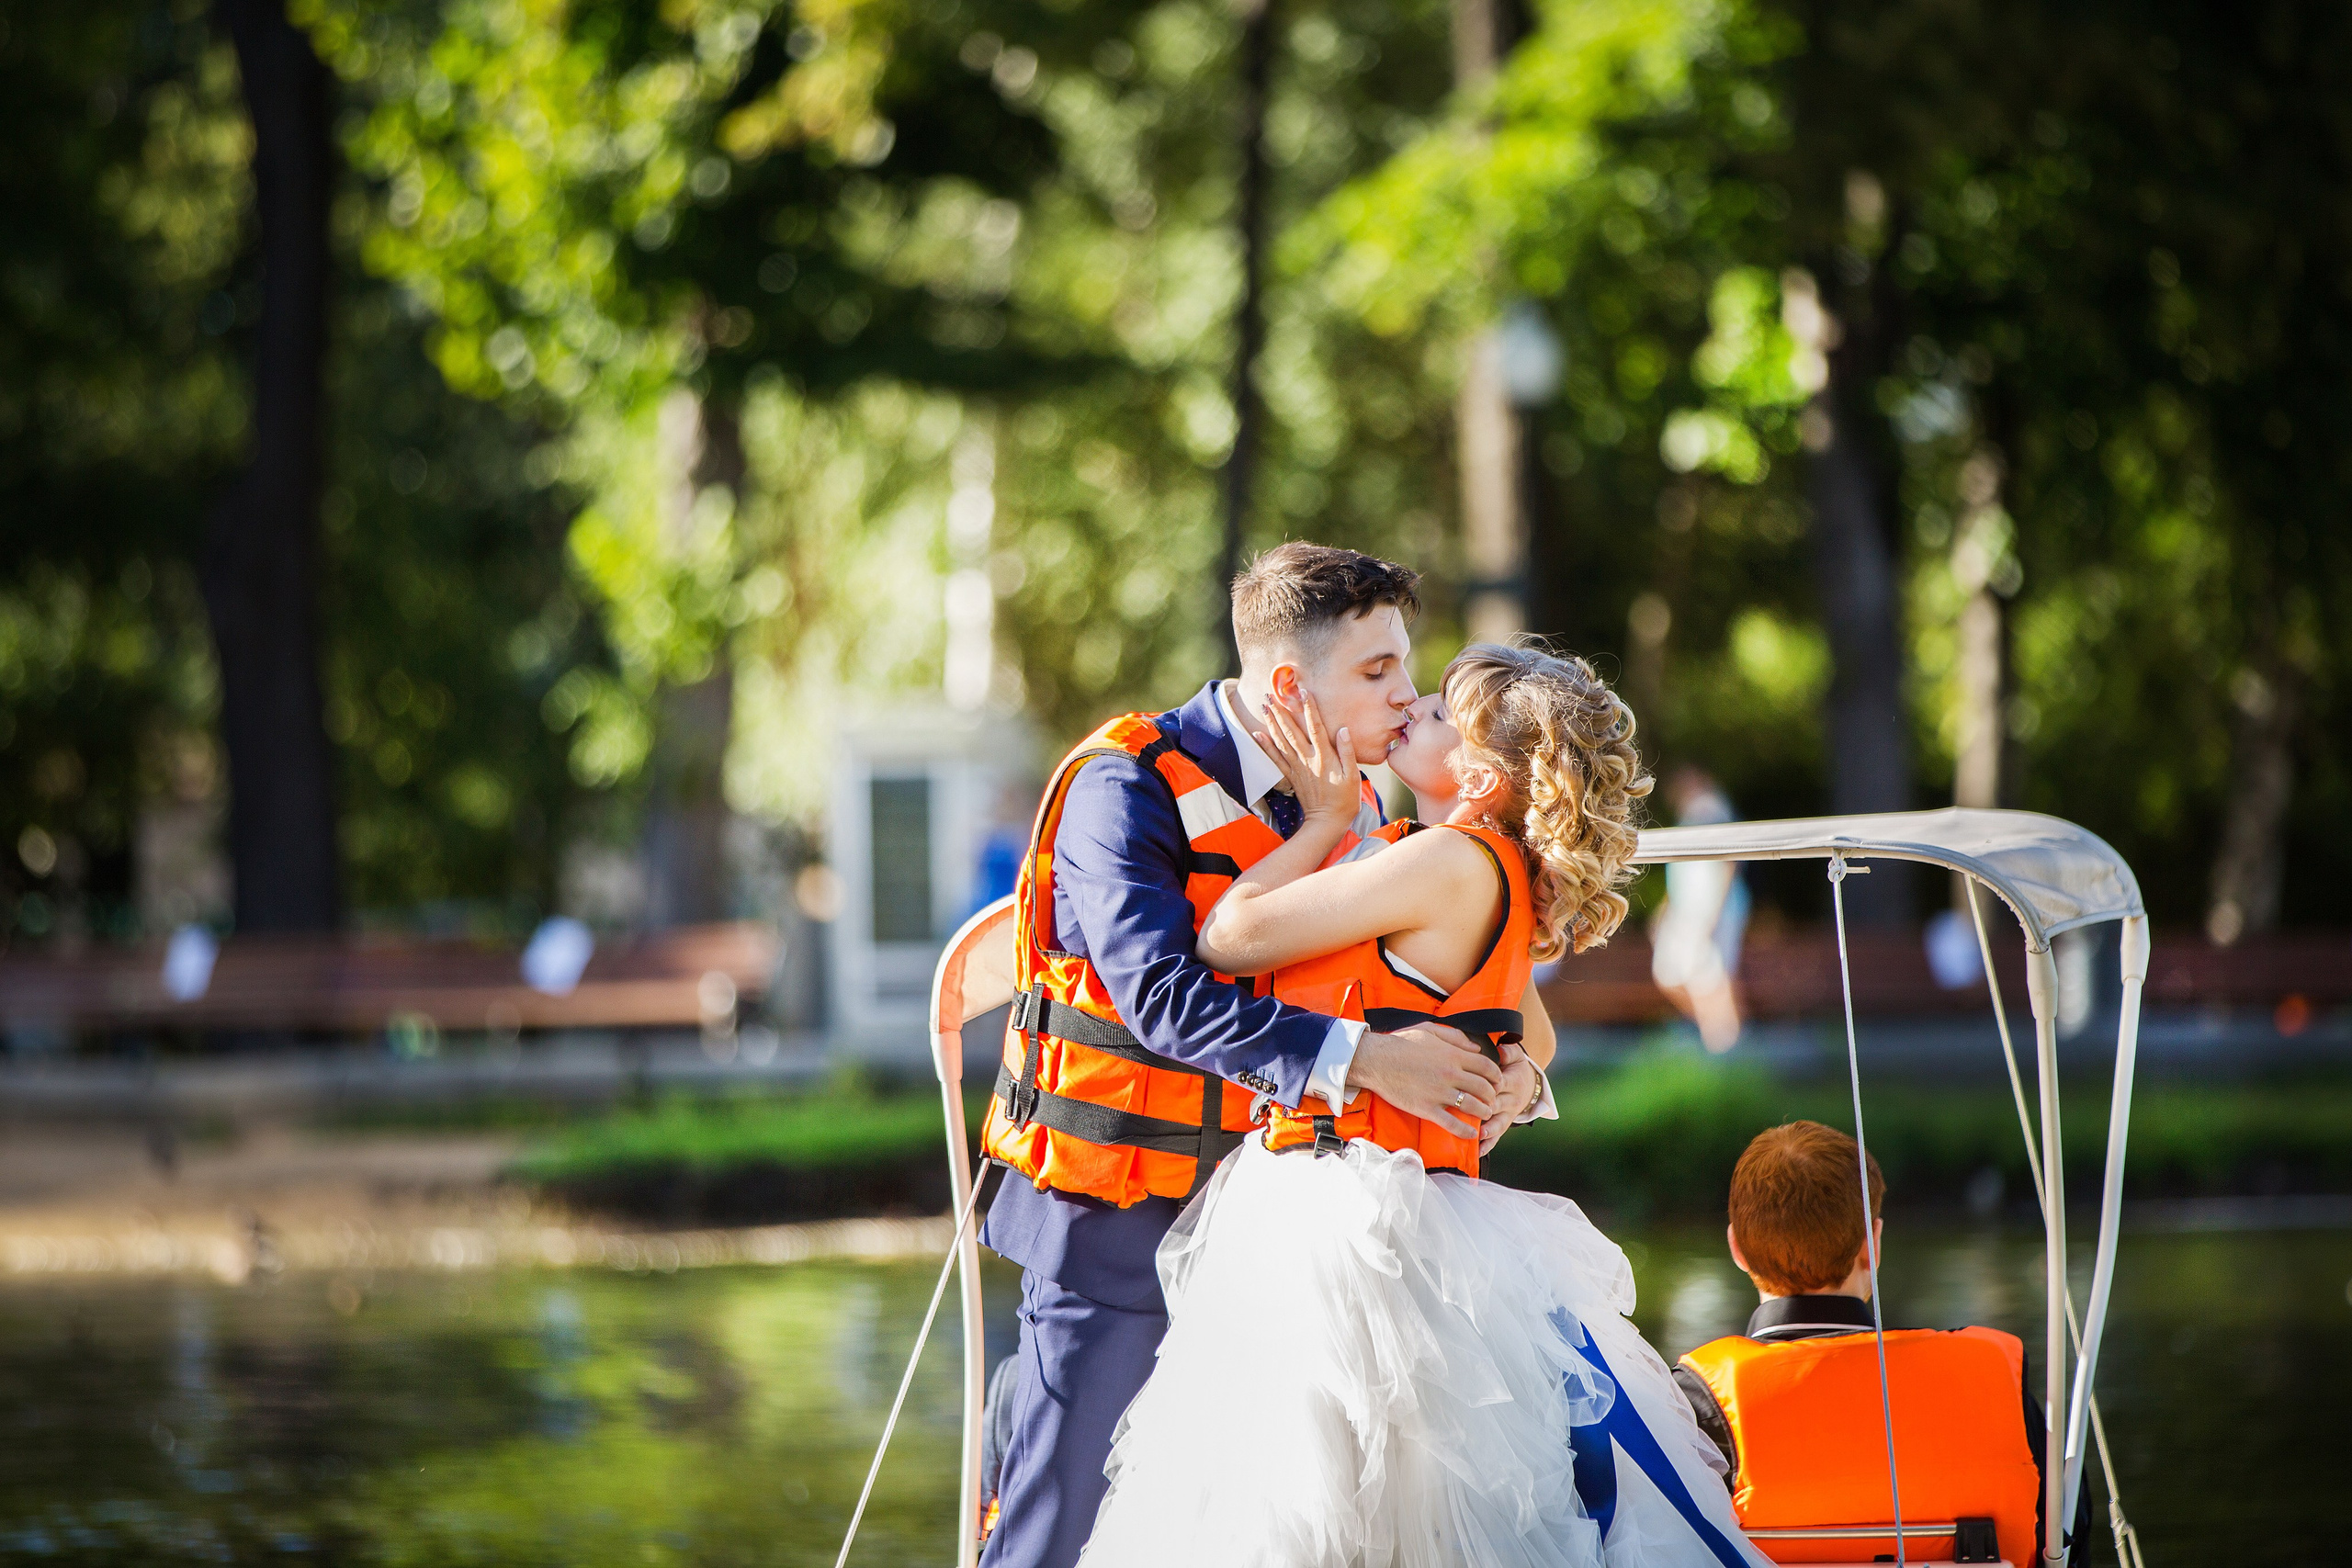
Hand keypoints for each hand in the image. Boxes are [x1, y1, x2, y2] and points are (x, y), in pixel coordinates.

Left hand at [1258, 690, 1356, 825]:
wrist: (1327, 822)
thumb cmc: (1344, 800)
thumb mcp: (1353, 776)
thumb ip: (1348, 752)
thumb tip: (1343, 730)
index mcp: (1325, 757)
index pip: (1316, 726)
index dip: (1309, 708)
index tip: (1303, 691)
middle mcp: (1308, 759)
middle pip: (1292, 730)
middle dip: (1281, 710)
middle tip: (1271, 693)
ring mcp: (1297, 767)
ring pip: (1281, 740)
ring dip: (1272, 722)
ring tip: (1263, 706)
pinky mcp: (1291, 776)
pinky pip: (1275, 758)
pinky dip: (1266, 745)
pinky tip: (1258, 734)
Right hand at [1347, 1022, 1504, 1139]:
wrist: (1376, 1060)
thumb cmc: (1401, 1043)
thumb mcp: (1430, 1030)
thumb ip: (1456, 1037)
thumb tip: (1476, 1046)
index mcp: (1453, 1055)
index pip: (1487, 1067)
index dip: (1496, 1076)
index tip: (1496, 1081)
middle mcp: (1451, 1074)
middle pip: (1484, 1088)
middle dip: (1492, 1096)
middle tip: (1492, 1100)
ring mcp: (1439, 1093)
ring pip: (1472, 1106)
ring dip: (1483, 1112)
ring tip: (1485, 1115)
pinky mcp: (1426, 1108)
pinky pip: (1451, 1123)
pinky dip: (1465, 1131)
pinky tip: (1471, 1134)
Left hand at [1478, 1048, 1543, 1155]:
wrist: (1530, 1084)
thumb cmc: (1515, 1067)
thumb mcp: (1515, 1056)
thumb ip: (1508, 1052)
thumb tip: (1501, 1050)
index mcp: (1513, 1082)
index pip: (1501, 1084)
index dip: (1491, 1086)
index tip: (1477, 1087)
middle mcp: (1511, 1100)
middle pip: (1498, 1105)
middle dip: (1486, 1109)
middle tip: (1472, 1112)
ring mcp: (1508, 1115)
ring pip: (1498, 1124)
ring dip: (1488, 1130)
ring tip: (1478, 1135)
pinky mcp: (1504, 1125)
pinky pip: (1497, 1137)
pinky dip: (1488, 1145)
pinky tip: (1478, 1151)